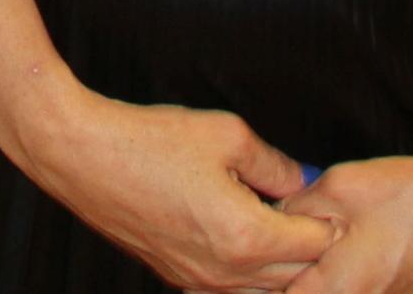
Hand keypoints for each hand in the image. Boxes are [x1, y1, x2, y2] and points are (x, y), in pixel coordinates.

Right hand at [0, 85, 333, 292]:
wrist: (82, 157)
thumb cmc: (148, 141)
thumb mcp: (227, 133)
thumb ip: (275, 164)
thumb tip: (301, 181)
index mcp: (247, 236)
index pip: (317, 245)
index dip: (330, 218)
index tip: (328, 197)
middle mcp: (226, 271)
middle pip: (298, 277)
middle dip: (311, 247)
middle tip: (309, 210)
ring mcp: (198, 280)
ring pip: (265, 291)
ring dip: (281, 266)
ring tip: (278, 226)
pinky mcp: (177, 278)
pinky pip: (231, 290)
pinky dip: (248, 274)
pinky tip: (243, 241)